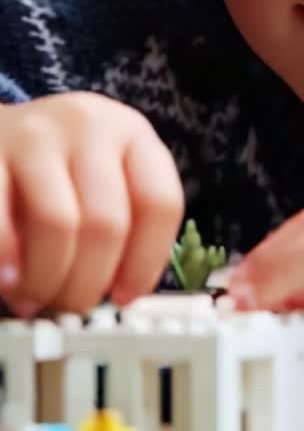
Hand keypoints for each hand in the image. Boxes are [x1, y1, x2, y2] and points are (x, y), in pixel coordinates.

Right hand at [0, 92, 183, 316]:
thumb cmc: (58, 166)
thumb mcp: (101, 176)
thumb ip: (118, 222)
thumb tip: (120, 294)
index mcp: (132, 133)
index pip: (160, 202)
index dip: (146, 262)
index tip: (125, 296)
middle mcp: (89, 125)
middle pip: (107, 222)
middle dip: (89, 282)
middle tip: (73, 306)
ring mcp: (36, 135)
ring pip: (59, 225)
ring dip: (48, 279)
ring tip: (37, 297)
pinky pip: (3, 223)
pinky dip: (9, 261)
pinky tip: (10, 281)